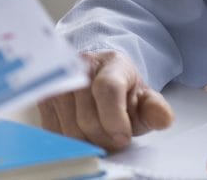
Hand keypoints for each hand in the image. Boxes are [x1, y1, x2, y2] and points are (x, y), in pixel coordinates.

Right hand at [38, 51, 173, 150]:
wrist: (97, 73)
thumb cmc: (122, 89)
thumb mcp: (144, 97)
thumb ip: (155, 109)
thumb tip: (163, 117)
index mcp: (111, 64)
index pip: (107, 89)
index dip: (115, 119)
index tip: (124, 137)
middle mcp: (79, 66)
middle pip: (87, 118)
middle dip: (105, 139)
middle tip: (116, 138)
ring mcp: (58, 80)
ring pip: (70, 129)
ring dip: (88, 141)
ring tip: (99, 133)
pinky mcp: (43, 95)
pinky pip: (54, 131)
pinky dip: (70, 140)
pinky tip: (82, 132)